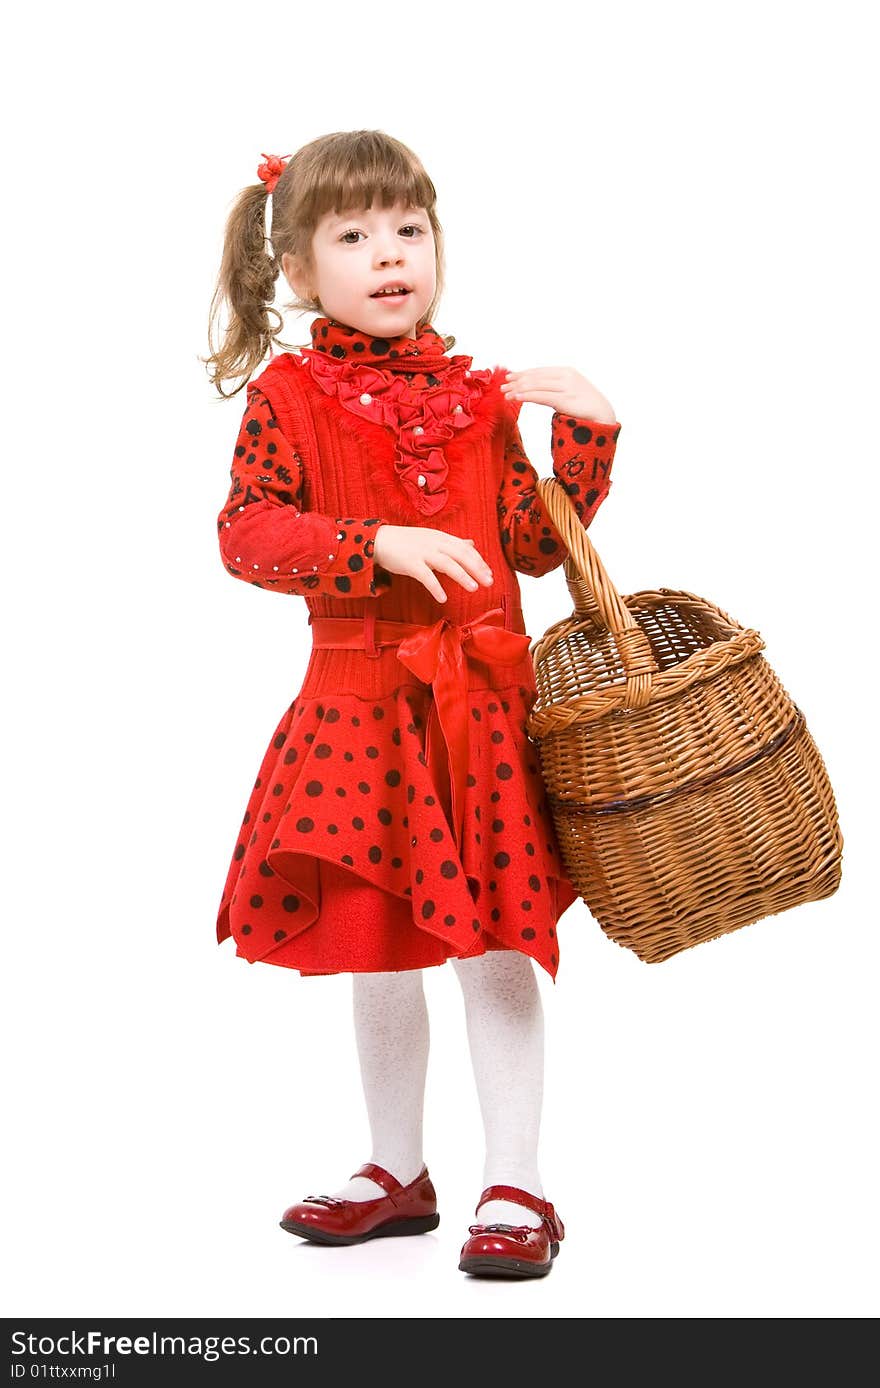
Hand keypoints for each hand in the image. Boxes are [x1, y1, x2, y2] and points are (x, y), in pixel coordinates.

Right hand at [373, 525, 493, 603]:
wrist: (379, 541)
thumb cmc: (406, 542)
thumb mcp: (432, 538)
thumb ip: (452, 543)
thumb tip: (471, 544)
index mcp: (441, 537)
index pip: (465, 548)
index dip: (479, 561)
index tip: (490, 573)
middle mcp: (434, 543)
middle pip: (460, 555)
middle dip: (476, 569)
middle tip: (489, 582)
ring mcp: (422, 552)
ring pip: (447, 564)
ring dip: (462, 576)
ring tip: (473, 588)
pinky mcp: (410, 563)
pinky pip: (426, 576)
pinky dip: (435, 587)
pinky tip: (443, 598)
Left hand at [501, 367, 616, 423]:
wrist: (603, 414)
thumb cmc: (584, 404)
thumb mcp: (569, 390)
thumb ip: (555, 386)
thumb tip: (535, 387)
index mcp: (566, 371)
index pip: (539, 371)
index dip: (523, 373)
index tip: (509, 377)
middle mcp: (566, 376)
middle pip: (535, 378)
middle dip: (517, 382)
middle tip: (502, 387)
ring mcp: (566, 387)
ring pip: (536, 386)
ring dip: (518, 390)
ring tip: (506, 394)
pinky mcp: (565, 400)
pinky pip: (542, 397)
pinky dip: (527, 396)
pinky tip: (516, 398)